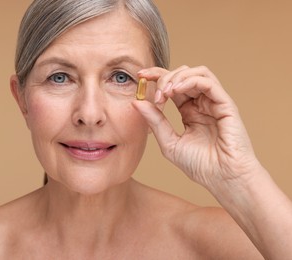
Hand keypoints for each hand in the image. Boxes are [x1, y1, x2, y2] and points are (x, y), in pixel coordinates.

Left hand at [133, 65, 261, 189]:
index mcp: (189, 111)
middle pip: (183, 74)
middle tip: (154, 92)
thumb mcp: (169, 142)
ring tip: (165, 91)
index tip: (140, 77)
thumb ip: (155, 121)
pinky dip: (189, 80)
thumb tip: (136, 102)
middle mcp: (202, 103)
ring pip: (197, 72)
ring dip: (177, 76)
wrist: (222, 179)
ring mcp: (214, 102)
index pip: (172, 85)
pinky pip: (208, 81)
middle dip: (164, 77)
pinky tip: (176, 90)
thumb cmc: (200, 165)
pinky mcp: (225, 104)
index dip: (156, 76)